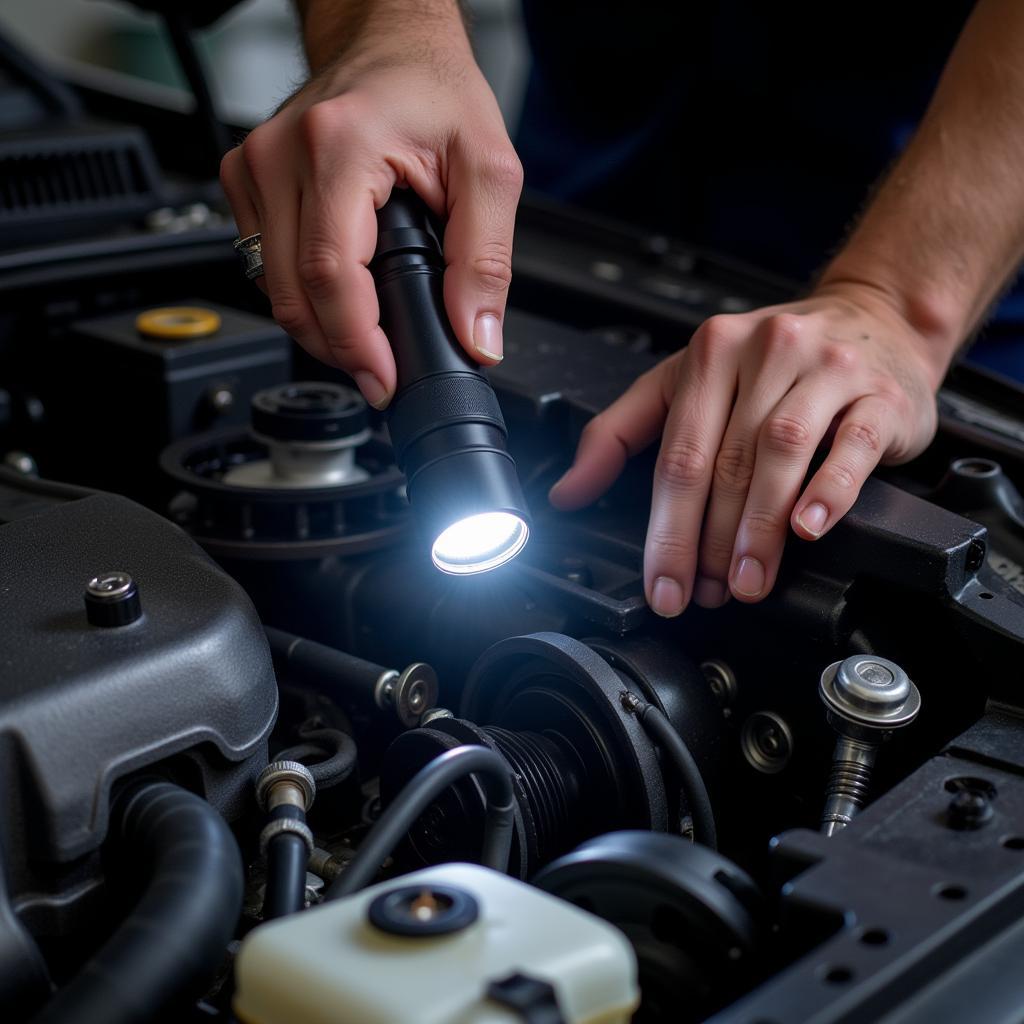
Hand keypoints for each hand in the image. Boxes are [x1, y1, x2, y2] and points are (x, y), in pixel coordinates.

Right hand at [218, 22, 521, 407]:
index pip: (332, 274)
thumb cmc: (435, 90)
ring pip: (272, 288)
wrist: (390, 40)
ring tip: (367, 340)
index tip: (384, 379)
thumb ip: (487, 260)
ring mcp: (254, 166)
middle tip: (381, 373)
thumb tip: (477, 336)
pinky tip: (340, 300)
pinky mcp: (245, 179)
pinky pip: (264, 266)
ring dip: (319, 328)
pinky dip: (302, 297)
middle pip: (293, 294)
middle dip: (339, 349)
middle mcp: (281, 155)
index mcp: (339, 146)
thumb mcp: (489, 170)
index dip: (356, 343)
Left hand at [549, 283, 944, 614]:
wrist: (876, 317)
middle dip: (709, 539)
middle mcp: (767, 352)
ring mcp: (827, 369)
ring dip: (759, 527)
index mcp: (711, 353)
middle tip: (705, 592)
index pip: (678, 453)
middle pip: (726, 461)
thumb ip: (620, 433)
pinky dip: (828, 490)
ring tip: (747, 579)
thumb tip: (567, 491)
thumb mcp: (686, 380)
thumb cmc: (773, 361)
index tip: (662, 582)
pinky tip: (808, 528)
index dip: (666, 527)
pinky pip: (852, 444)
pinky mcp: (880, 393)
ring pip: (781, 452)